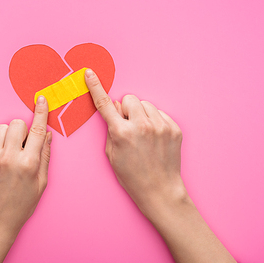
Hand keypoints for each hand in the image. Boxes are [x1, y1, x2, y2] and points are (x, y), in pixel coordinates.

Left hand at [0, 96, 51, 262]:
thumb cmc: (20, 205)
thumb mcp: (41, 183)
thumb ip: (44, 155)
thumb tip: (46, 134)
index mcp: (28, 163)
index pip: (37, 129)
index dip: (40, 112)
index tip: (41, 99)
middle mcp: (9, 158)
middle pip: (17, 123)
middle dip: (21, 131)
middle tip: (20, 146)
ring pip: (1, 128)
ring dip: (6, 136)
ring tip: (6, 154)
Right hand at [85, 69, 234, 262]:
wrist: (160, 190)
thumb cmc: (132, 175)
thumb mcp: (112, 154)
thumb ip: (111, 128)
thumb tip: (114, 107)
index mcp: (122, 133)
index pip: (104, 104)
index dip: (95, 86)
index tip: (90, 73)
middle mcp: (141, 126)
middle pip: (129, 99)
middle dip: (126, 109)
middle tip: (128, 126)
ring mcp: (160, 126)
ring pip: (145, 104)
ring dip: (141, 114)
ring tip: (144, 134)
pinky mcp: (173, 128)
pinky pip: (159, 113)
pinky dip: (155, 121)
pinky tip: (154, 138)